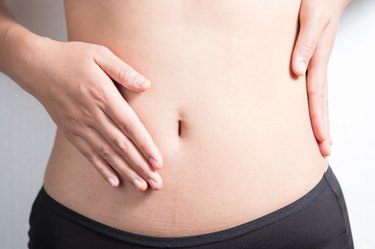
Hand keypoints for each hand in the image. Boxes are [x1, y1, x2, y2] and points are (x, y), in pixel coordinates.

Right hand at [29, 39, 162, 190]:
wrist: (37, 66)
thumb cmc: (71, 58)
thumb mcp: (99, 54)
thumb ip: (123, 71)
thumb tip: (146, 85)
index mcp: (102, 96)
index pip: (129, 126)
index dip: (145, 145)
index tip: (158, 162)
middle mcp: (92, 115)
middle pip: (121, 145)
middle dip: (140, 165)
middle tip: (156, 182)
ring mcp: (80, 126)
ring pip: (107, 154)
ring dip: (126, 171)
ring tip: (142, 185)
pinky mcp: (71, 132)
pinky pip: (88, 154)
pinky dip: (102, 169)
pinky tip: (115, 181)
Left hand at [292, 0, 349, 156]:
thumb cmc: (317, 3)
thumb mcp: (310, 20)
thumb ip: (304, 44)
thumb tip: (297, 71)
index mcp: (318, 59)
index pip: (317, 96)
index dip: (318, 119)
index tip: (320, 140)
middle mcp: (317, 66)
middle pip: (321, 103)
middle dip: (323, 128)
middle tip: (325, 152)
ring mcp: (315, 65)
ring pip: (319, 98)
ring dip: (321, 120)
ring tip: (323, 141)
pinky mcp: (310, 62)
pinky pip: (313, 88)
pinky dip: (315, 104)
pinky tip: (313, 114)